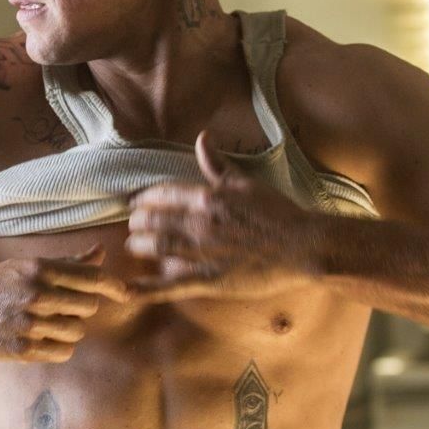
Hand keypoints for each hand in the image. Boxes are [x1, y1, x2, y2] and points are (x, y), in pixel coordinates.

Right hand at [0, 244, 129, 362]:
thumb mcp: (27, 265)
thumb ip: (68, 263)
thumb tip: (101, 252)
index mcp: (38, 268)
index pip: (93, 279)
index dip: (115, 287)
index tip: (125, 293)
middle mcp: (35, 294)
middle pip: (89, 306)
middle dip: (83, 307)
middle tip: (64, 306)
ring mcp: (28, 323)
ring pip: (77, 331)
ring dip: (70, 329)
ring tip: (50, 322)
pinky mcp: (21, 349)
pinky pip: (63, 352)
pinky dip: (59, 347)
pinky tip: (43, 338)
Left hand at [124, 130, 319, 302]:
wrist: (303, 246)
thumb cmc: (277, 213)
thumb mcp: (246, 183)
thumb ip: (218, 164)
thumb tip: (202, 138)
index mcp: (208, 198)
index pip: (162, 193)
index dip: (144, 197)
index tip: (135, 201)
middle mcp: (199, 224)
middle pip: (152, 220)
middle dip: (137, 221)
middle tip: (134, 223)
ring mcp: (202, 253)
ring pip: (155, 246)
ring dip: (138, 244)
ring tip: (134, 244)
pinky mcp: (208, 280)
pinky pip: (169, 285)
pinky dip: (145, 288)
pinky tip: (126, 290)